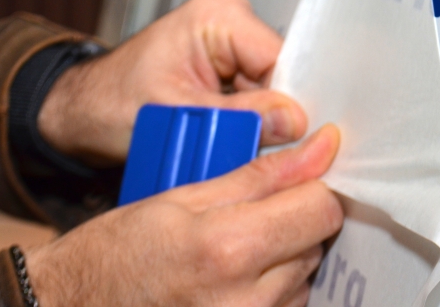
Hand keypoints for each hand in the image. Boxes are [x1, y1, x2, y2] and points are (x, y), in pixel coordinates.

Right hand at [27, 125, 342, 306]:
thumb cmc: (116, 254)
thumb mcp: (182, 197)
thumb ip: (262, 174)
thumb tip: (323, 147)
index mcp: (229, 249)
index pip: (321, 209)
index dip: (312, 187)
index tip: (297, 179)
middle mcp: (248, 301)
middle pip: (316, 243)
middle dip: (293, 222)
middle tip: (246, 217)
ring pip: (304, 278)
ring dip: (283, 259)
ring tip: (230, 254)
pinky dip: (270, 291)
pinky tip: (230, 283)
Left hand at [38, 0, 304, 164]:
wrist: (83, 113)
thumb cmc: (110, 102)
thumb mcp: (178, 113)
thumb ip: (241, 116)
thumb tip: (294, 120)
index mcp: (219, 15)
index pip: (281, 58)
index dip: (287, 103)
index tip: (289, 138)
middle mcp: (231, 20)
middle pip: (281, 75)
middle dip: (270, 116)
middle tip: (244, 144)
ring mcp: (233, 43)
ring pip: (273, 92)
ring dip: (258, 124)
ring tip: (224, 140)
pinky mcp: (230, 67)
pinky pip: (258, 99)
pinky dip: (248, 124)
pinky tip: (226, 137)